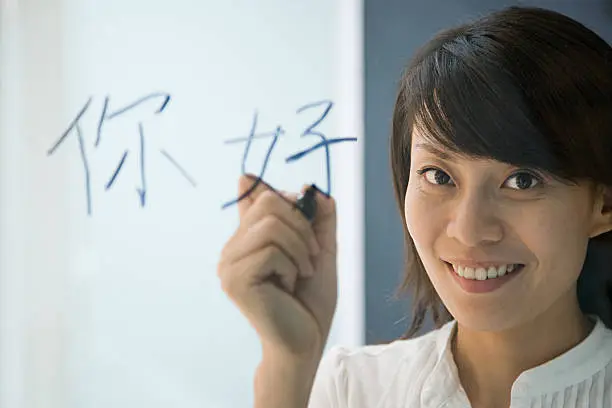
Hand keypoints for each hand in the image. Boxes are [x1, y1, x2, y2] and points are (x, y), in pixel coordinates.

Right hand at [217, 175, 337, 358]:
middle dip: (302, 224)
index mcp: (247, 239)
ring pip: (270, 225)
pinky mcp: (235, 279)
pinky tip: (290, 285)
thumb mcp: (320, 250)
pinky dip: (292, 265)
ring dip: (300, 247)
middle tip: (312, 253)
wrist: (306, 340)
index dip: (283, 195)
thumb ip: (318, 219)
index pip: (253, 193)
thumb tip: (309, 187)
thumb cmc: (310, 300)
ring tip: (304, 271)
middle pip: (268, 202)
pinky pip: (270, 250)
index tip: (302, 208)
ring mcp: (229, 264)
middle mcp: (232, 248)